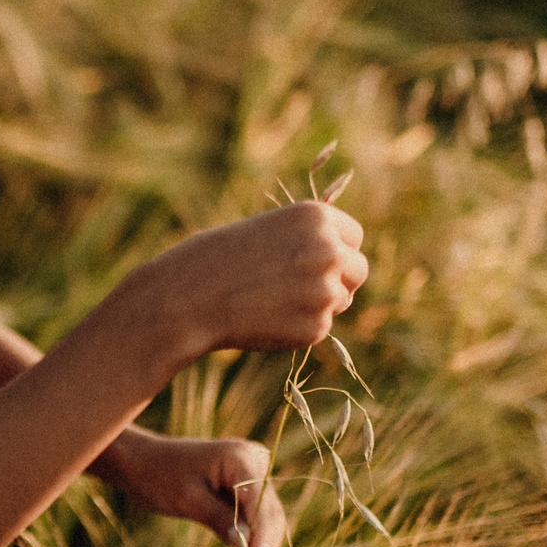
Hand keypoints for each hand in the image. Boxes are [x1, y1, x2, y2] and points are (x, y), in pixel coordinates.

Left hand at [94, 428, 287, 546]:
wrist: (141, 461)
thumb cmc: (159, 475)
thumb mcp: (188, 500)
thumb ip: (219, 519)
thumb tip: (246, 545)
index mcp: (240, 458)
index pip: (260, 500)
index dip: (263, 531)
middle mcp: (253, 463)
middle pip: (269, 510)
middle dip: (264, 544)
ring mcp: (251, 476)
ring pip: (266, 517)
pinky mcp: (244, 490)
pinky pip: (254, 517)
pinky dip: (251, 539)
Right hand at [127, 202, 369, 366]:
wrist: (188, 298)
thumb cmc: (217, 260)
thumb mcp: (266, 232)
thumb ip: (306, 243)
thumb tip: (340, 264)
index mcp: (316, 218)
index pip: (354, 236)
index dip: (338, 248)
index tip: (321, 260)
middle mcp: (329, 251)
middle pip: (359, 269)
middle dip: (339, 279)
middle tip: (305, 287)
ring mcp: (325, 291)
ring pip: (341, 300)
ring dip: (318, 303)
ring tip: (271, 301)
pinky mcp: (316, 327)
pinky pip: (319, 328)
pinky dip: (297, 328)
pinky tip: (263, 319)